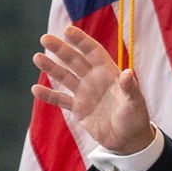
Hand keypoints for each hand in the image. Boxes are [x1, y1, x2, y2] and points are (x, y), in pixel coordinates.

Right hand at [31, 25, 153, 153]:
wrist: (129, 140)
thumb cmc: (136, 118)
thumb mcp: (135, 103)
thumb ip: (130, 88)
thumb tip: (127, 73)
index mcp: (109, 74)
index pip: (93, 52)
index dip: (81, 41)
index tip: (67, 30)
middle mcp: (95, 80)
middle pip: (75, 61)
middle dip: (61, 49)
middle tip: (44, 38)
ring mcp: (86, 94)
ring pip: (65, 77)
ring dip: (51, 68)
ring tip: (37, 58)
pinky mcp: (79, 109)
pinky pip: (61, 99)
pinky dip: (49, 95)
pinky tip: (35, 89)